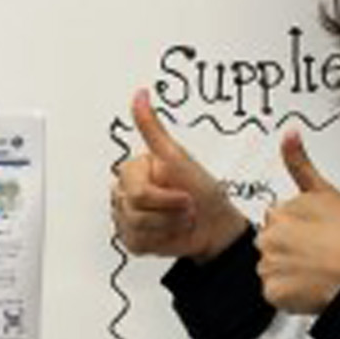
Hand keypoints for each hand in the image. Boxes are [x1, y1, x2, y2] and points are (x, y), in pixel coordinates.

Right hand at [112, 90, 245, 259]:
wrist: (215, 226)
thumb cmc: (203, 190)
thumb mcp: (179, 157)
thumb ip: (153, 129)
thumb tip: (140, 94)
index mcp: (133, 170)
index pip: (136, 191)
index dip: (166, 198)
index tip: (184, 193)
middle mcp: (124, 192)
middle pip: (134, 210)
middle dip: (170, 212)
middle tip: (186, 206)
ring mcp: (125, 217)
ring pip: (135, 228)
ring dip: (168, 226)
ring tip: (180, 219)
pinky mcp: (131, 238)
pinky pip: (136, 244)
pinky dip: (161, 241)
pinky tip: (171, 231)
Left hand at [255, 131, 339, 313]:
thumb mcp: (328, 192)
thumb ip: (301, 164)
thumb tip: (289, 135)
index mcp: (281, 212)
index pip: (279, 220)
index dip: (299, 228)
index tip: (316, 234)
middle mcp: (269, 238)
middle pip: (273, 243)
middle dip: (290, 248)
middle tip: (318, 254)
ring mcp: (270, 266)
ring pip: (273, 269)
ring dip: (289, 271)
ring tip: (317, 271)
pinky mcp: (273, 292)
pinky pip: (275, 294)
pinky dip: (290, 294)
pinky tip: (310, 287)